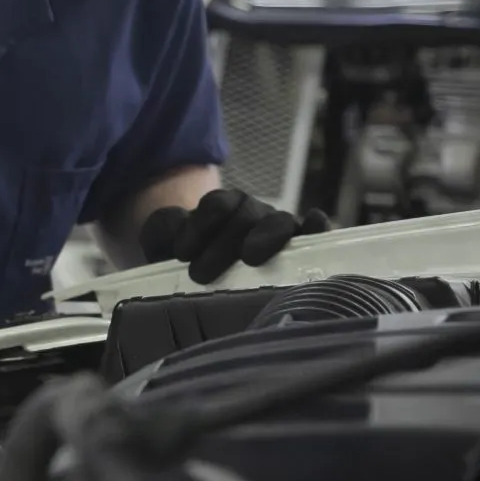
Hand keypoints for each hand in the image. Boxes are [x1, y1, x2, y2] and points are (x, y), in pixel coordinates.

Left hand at [139, 187, 327, 283]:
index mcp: (221, 206)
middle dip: (222, 245)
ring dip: (264, 237)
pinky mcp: (300, 248)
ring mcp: (278, 228)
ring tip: (250, 257)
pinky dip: (316, 227)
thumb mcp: (163, 239)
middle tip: (200, 275)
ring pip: (278, 222)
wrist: (206, 273)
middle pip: (245, 216)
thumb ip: (164, 229)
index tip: (181, 253)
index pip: (217, 205)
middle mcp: (252, 213)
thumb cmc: (186, 257)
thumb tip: (176, 231)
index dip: (200, 226)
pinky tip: (314, 226)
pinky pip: (314, 231)